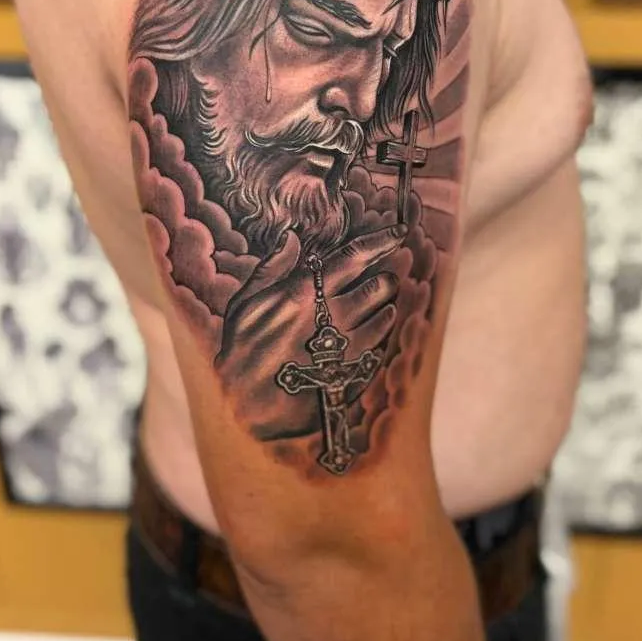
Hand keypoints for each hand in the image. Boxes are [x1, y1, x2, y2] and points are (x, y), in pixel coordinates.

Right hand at [216, 224, 406, 439]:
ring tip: (369, 308)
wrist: (249, 410)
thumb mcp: (244, 305)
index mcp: (306, 293)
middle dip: (383, 278)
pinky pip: (381, 346)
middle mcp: (333, 317)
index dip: (382, 240)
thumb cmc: (242, 353)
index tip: (400, 230)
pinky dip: (378, 335)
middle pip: (381, 285)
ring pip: (386, 314)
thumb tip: (292, 238)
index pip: (355, 257)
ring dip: (383, 306)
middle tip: (376, 280)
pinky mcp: (355, 372)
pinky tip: (364, 335)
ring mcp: (348, 347)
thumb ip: (271, 269)